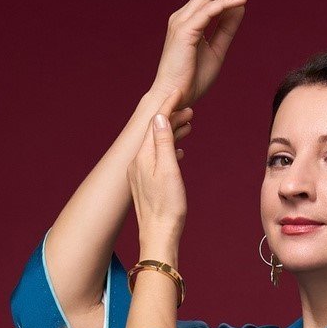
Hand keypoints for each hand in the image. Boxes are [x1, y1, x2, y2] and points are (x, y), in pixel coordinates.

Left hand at [127, 87, 187, 252]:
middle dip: (171, 117)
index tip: (179, 90)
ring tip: (188, 125)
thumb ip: (164, 142)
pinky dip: (168, 149)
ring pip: (157, 145)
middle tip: (189, 107)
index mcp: (142, 156)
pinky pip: (157, 158)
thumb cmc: (168, 208)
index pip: (154, 122)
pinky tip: (179, 152)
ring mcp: (140, 174)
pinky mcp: (145, 184)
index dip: (167, 105)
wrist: (159, 237)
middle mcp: (137, 162)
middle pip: (154, 132)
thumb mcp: (169, 170)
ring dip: (171, 133)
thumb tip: (158, 116)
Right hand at [151, 0, 251, 107]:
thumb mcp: (216, 50)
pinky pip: (208, 13)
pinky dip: (225, 4)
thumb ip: (226, 28)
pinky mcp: (185, 32)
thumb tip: (239, 6)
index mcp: (190, 20)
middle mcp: (184, 16)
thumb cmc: (191, 79)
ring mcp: (182, 22)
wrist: (173, 98)